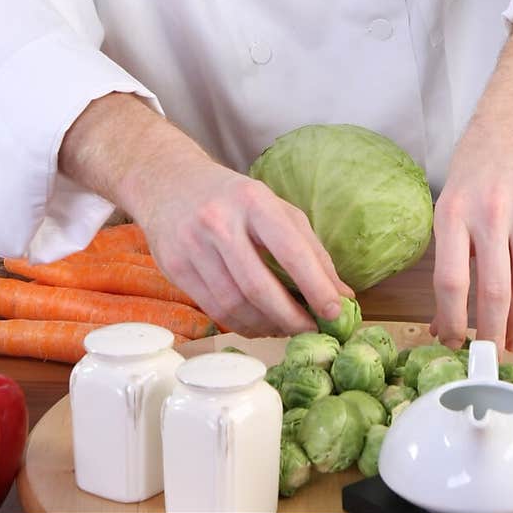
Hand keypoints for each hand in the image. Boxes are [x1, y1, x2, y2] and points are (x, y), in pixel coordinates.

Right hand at [59, 94, 352, 337]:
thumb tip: (342, 295)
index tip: (336, 313)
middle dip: (290, 318)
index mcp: (253, 200)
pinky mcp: (174, 267)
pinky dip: (242, 324)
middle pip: (259, 286)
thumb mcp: (274, 207)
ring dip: (266, 325)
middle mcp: (220, 221)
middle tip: (311, 332)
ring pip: (234, 304)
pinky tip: (259, 324)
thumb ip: (310, 248)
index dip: (316, 287)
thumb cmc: (233, 197)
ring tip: (286, 328)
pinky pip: (214, 309)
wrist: (169, 181)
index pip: (290, 250)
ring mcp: (192, 246)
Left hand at [430, 106, 512, 352]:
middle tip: (490, 354)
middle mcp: (488, 212)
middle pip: (492, 290)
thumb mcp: (449, 202)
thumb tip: (442, 318)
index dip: (452, 321)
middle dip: (491, 332)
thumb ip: (448, 256)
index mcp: (452, 213)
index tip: (453, 342)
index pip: (450, 281)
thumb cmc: (478, 164)